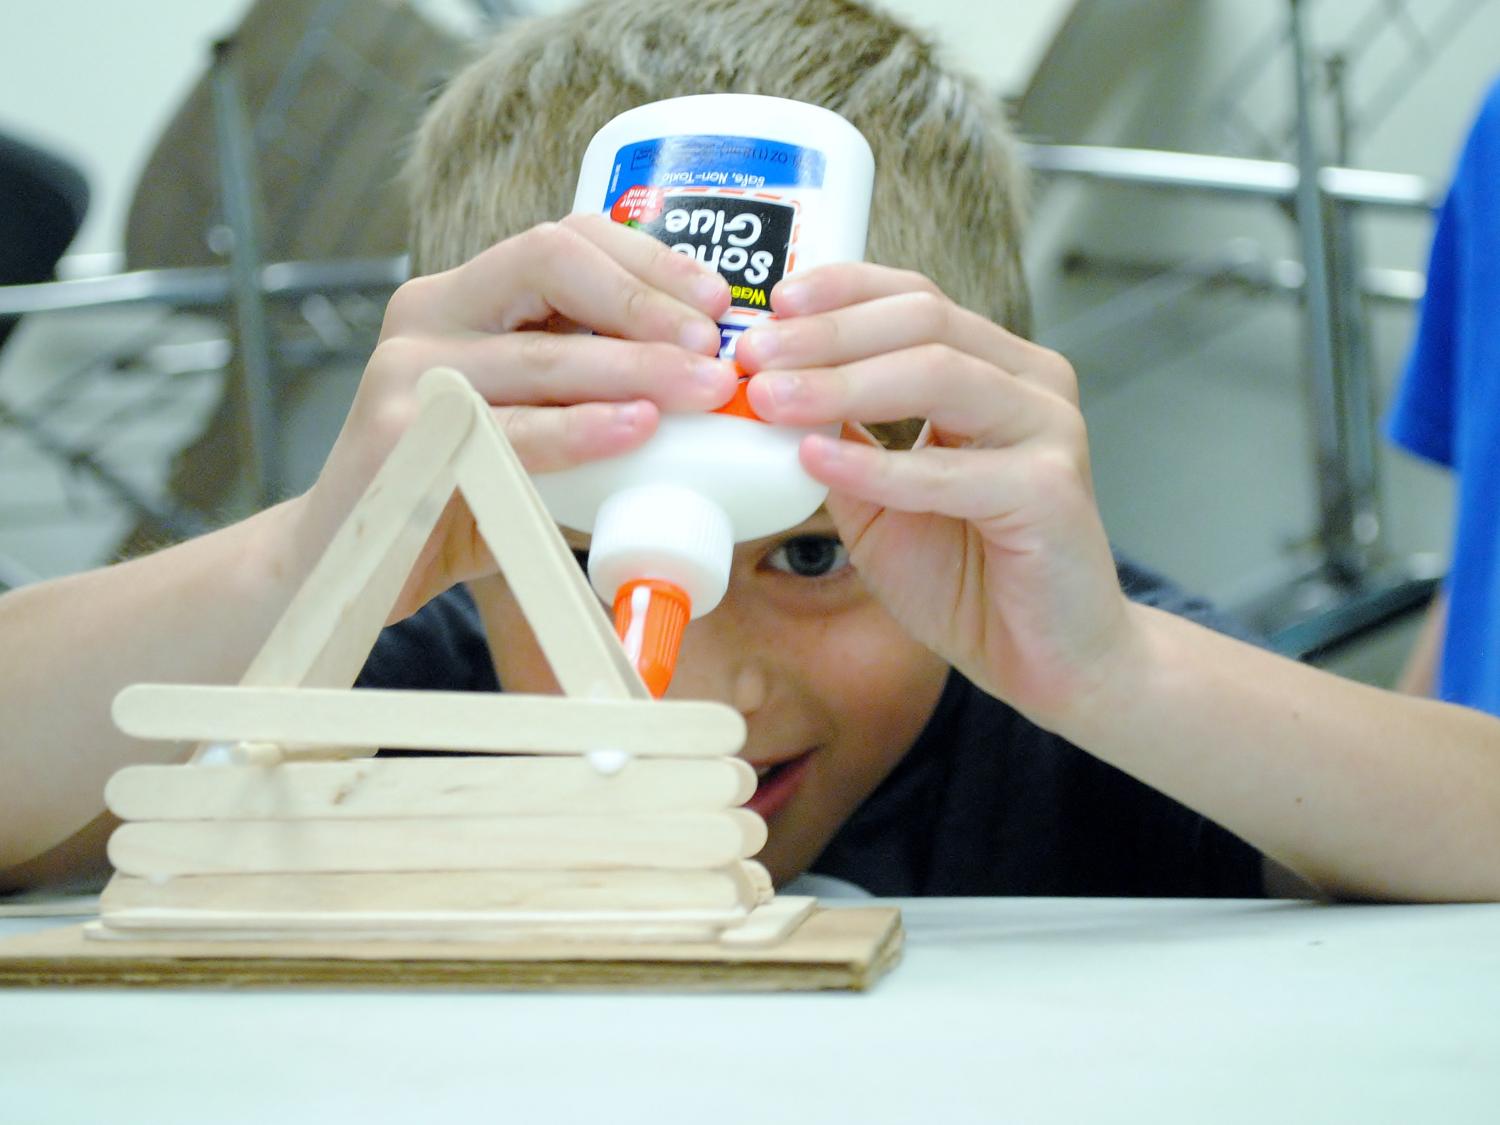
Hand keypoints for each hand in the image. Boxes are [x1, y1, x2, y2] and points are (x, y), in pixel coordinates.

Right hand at [300, 214, 737, 617]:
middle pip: (550, 264)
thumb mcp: (531, 423)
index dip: (648, 261)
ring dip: (635, 370)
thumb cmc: (460, 492)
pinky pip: (509, 429)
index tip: (718, 302)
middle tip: (716, 351)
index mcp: (466, 296)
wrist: (348, 563)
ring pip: (541, 353)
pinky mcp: (399, 436)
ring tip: (702, 391)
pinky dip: (579, 430)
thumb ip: (593, 395)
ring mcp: (408, 370)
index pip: (564, 240)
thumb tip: (712, 393)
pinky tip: (634, 431)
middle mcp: (430, 313)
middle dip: (647, 305)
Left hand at [735, 264, 1129, 723]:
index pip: (914, 299)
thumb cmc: (970, 576)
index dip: (839, 293)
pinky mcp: (1050, 491)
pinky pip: (947, 469)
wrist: (1048, 659)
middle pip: (923, 320)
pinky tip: (816, 459)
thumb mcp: (880, 497)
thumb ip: (841, 440)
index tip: (767, 307)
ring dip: (841, 383)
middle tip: (752, 354)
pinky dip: (875, 465)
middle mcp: (1031, 384)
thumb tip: (769, 391)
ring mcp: (1049, 430)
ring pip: (937, 374)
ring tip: (770, 399)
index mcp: (996, 369)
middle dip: (826, 334)